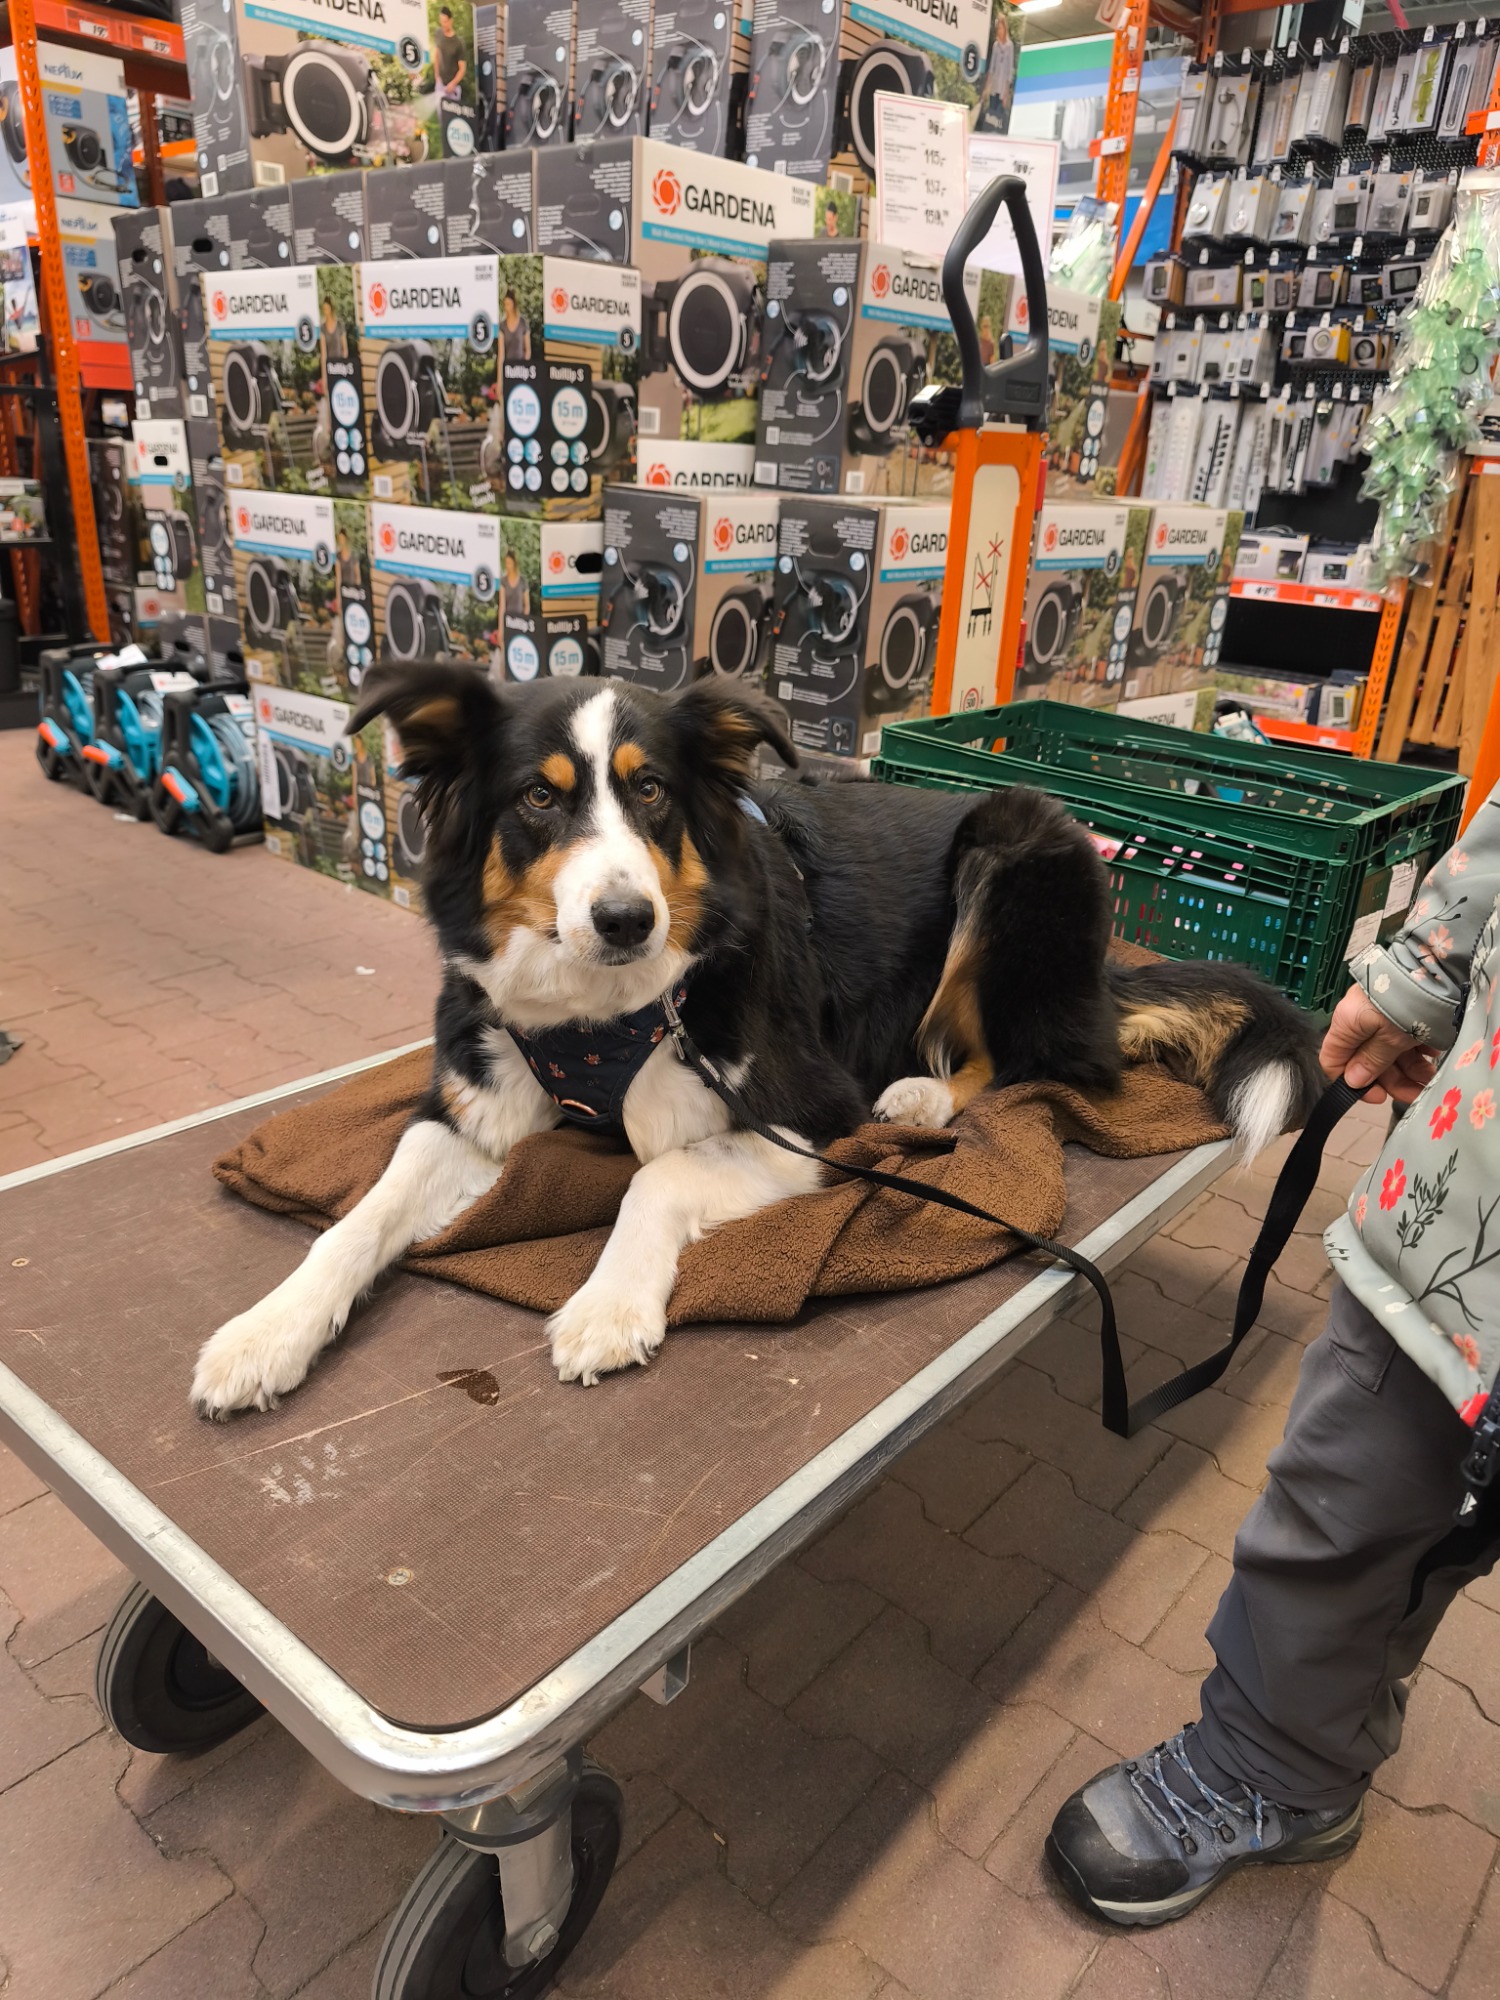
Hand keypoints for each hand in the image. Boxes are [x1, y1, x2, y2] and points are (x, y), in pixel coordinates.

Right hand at [1320, 984, 1437, 1105]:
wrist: (1433, 969)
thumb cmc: (1405, 1004)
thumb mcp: (1389, 1038)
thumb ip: (1371, 1061)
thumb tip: (1353, 1081)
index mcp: (1346, 1024)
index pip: (1333, 1060)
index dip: (1350, 1082)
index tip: (1376, 1096)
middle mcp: (1360, 1019)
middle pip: (1367, 1060)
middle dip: (1392, 1080)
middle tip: (1415, 1094)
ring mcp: (1381, 1014)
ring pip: (1389, 1051)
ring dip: (1409, 1069)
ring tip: (1430, 1077)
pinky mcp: (1401, 1010)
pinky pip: (1404, 1037)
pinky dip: (1417, 1050)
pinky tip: (1432, 1056)